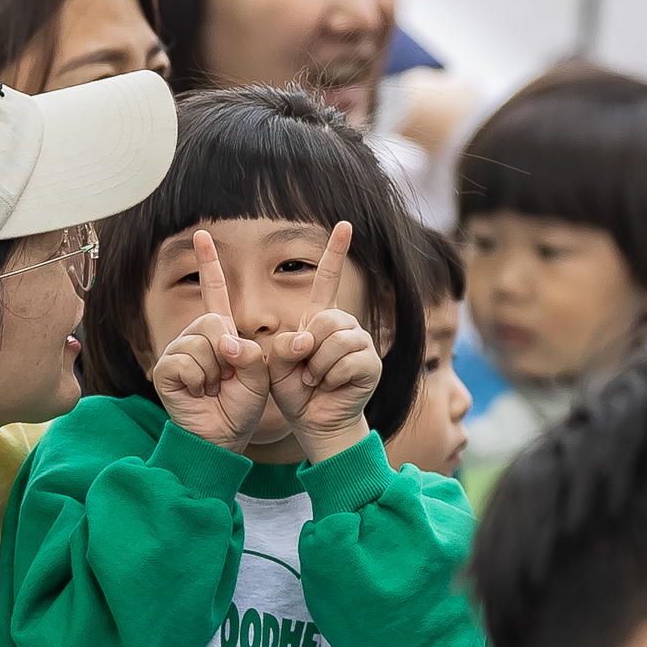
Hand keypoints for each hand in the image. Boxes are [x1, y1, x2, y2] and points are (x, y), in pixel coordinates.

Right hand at [151, 230, 276, 453]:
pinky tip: (198, 392)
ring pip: (201, 342)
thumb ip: (252, 351)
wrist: (224, 436)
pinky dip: (199, 380)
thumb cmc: (241, 405)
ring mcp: (177, 351)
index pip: (213, 290)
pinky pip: (185, 361)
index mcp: (220, 332)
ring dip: (215, 370)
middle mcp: (195, 336)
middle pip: (213, 320)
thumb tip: (227, 342)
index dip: (208, 263)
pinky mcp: (164, 369)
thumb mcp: (261, 374)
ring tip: (213, 387)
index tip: (203, 234)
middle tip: (229, 375)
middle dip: (230, 350)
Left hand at [264, 222, 381, 465]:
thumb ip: (281, 345)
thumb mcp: (274, 364)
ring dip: (317, 366)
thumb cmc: (294, 391)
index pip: (328, 280)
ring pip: (336, 340)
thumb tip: (306, 339)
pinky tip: (329, 387)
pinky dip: (330, 378)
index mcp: (320, 319)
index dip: (336, 252)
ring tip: (315, 381)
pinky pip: (347, 361)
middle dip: (308, 347)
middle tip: (303, 370)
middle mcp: (345, 325)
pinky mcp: (372, 364)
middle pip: (327, 317)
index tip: (345, 224)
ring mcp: (362, 343)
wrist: (315, 422)